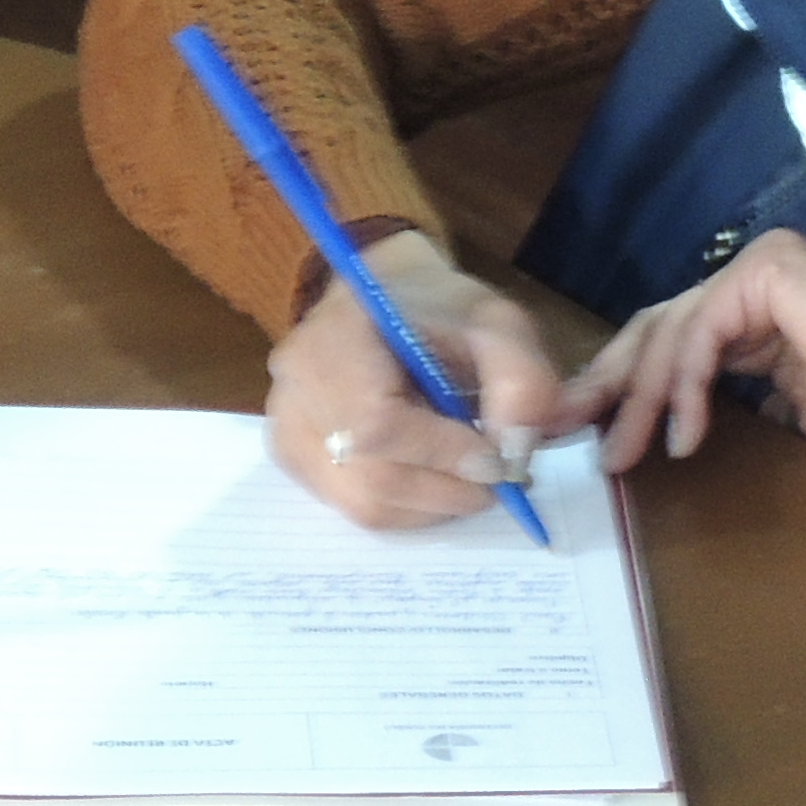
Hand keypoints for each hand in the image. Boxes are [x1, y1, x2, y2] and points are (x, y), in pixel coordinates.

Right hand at [266, 230, 567, 526]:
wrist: (383, 299)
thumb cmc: (437, 310)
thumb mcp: (496, 322)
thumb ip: (520, 380)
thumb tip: (516, 453)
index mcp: (332, 338)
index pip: (376, 422)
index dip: (443, 453)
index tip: (496, 457)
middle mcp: (292, 389)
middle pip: (371, 476)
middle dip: (448, 489)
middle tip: (495, 477)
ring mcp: (285, 429)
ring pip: (363, 503)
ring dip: (431, 503)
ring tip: (463, 472)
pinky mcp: (292, 459)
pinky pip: (353, 507)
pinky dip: (406, 505)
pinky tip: (428, 472)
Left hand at [563, 229, 805, 473]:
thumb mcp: (784, 408)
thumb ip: (732, 399)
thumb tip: (676, 427)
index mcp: (758, 307)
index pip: (672, 338)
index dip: (625, 384)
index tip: (589, 430)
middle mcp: (754, 277)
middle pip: (658, 327)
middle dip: (609, 383)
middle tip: (569, 430)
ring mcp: (760, 267)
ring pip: (671, 332)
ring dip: (639, 398)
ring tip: (622, 453)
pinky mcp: (766, 272)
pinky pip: (702, 334)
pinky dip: (684, 387)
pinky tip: (685, 436)